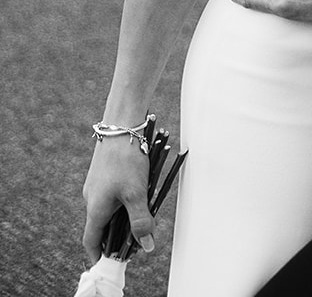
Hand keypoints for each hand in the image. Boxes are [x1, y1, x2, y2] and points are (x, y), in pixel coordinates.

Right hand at [82, 137, 153, 261]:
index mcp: (95, 208)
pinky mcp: (103, 172)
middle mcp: (91, 198)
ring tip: (142, 214)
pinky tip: (139, 190)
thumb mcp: (137, 193)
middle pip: (101, 226)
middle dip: (116, 235)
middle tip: (135, 239)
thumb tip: (147, 246)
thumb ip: (141, 221)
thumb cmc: (126, 158)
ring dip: (123, 215)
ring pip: (108, 208)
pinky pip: (112, 193)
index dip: (99, 254)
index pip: (91, 241)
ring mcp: (96, 184)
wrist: (121, 124)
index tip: (110, 261)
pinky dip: (123, 199)